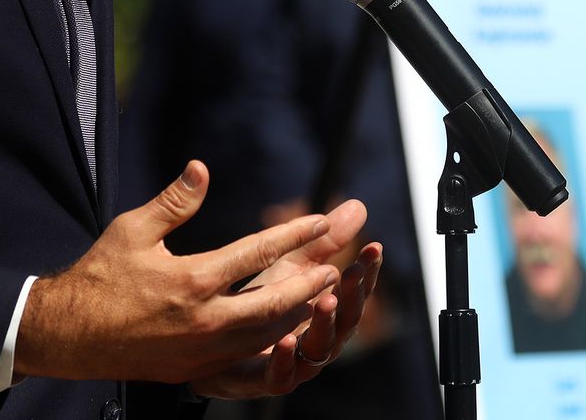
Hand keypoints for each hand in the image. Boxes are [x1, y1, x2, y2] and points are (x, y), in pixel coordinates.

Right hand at [12, 161, 342, 383]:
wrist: (70, 335)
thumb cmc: (101, 276)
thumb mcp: (133, 230)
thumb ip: (173, 201)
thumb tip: (201, 168)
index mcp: (191, 281)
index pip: (257, 253)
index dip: (293, 235)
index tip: (320, 221)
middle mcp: (203, 319)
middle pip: (275, 302)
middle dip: (309, 284)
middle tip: (335, 267)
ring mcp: (202, 350)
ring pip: (265, 334)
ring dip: (295, 314)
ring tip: (318, 295)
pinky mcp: (196, 368)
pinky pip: (245, 355)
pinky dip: (270, 339)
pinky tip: (282, 327)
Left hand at [189, 234, 384, 398]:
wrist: (212, 347)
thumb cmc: (258, 302)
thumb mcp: (292, 267)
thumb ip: (324, 242)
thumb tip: (359, 206)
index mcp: (327, 310)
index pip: (356, 291)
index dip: (368, 271)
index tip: (373, 247)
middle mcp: (318, 338)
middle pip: (346, 321)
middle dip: (353, 295)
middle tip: (353, 272)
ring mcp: (295, 362)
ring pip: (320, 349)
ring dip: (326, 325)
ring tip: (327, 300)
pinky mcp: (263, 380)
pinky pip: (281, 377)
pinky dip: (288, 361)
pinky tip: (287, 341)